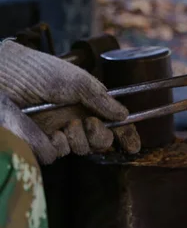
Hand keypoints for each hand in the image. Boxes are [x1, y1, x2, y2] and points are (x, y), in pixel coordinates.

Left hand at [0, 40, 140, 163]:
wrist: (4, 76)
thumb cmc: (39, 72)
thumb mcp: (77, 80)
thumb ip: (102, 98)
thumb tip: (125, 114)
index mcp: (88, 104)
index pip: (113, 122)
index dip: (126, 135)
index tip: (132, 146)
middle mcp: (75, 119)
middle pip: (102, 141)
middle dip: (102, 136)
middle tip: (91, 124)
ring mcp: (56, 132)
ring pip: (81, 150)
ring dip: (80, 139)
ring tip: (68, 125)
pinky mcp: (36, 144)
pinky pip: (55, 155)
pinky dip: (57, 145)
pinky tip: (52, 133)